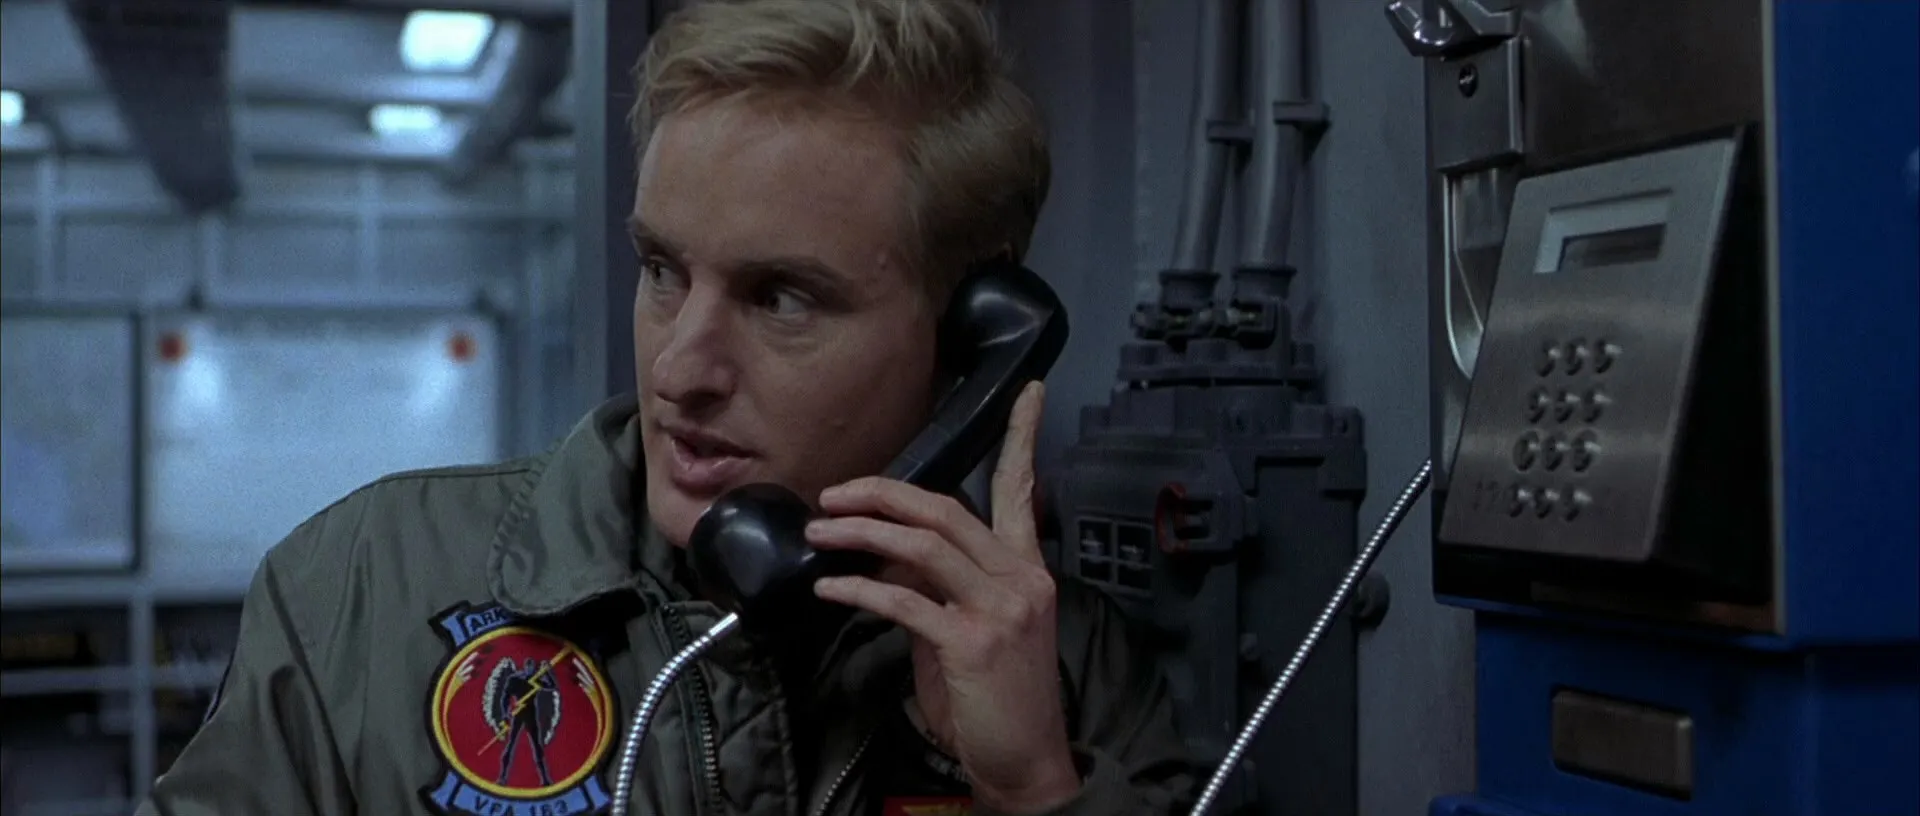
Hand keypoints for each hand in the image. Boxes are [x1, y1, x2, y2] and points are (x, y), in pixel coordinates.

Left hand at [807, 382, 1079, 811]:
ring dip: (861, 532)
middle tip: (836, 492)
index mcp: (1028, 569)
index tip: (1030, 392)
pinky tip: (829, 588)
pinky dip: (859, 589)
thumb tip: (885, 557)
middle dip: (884, 492)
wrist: (1027, 764)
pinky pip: (904, 600)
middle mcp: (1021, 578)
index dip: (1024, 437)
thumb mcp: (970, 630)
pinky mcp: (973, 642)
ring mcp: (1001, 608)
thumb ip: (938, 587)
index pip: (1023, 489)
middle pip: (946, 509)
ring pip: (922, 544)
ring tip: (820, 531)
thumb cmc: (997, 701)